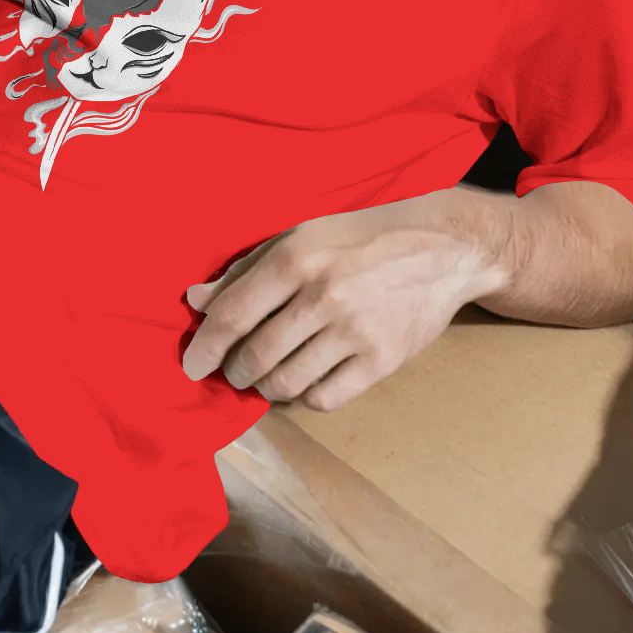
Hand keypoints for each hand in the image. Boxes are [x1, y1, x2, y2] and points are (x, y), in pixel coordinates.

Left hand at [180, 190, 510, 410]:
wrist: (441, 247)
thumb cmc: (360, 237)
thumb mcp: (300, 235)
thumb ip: (246, 270)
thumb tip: (195, 301)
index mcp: (296, 258)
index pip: (233, 315)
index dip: (205, 347)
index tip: (191, 366)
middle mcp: (323, 295)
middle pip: (256, 356)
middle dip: (235, 371)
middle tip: (235, 370)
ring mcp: (355, 331)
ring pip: (287, 382)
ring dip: (266, 387)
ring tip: (266, 376)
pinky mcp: (383, 359)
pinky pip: (325, 397)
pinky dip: (305, 395)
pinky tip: (304, 379)